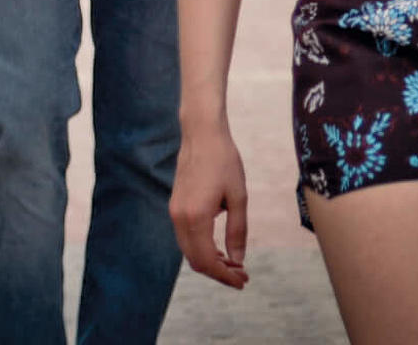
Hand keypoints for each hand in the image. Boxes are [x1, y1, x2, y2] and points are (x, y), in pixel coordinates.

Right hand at [170, 120, 250, 288]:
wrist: (201, 134)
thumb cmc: (224, 162)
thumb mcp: (238, 197)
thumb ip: (237, 231)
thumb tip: (237, 260)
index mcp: (196, 217)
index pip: (207, 260)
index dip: (225, 276)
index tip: (243, 281)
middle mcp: (179, 217)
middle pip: (195, 260)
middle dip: (218, 273)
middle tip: (241, 275)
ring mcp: (174, 211)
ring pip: (189, 250)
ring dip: (210, 261)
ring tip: (234, 263)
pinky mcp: (175, 205)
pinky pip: (186, 237)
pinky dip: (202, 248)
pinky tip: (219, 247)